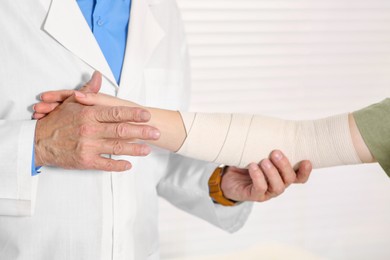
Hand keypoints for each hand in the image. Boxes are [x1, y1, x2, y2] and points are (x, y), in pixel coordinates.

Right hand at [34, 72, 160, 171]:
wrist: (37, 142)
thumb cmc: (56, 122)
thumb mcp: (71, 102)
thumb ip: (89, 91)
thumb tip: (98, 75)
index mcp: (89, 114)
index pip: (116, 113)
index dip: (133, 114)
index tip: (147, 115)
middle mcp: (90, 130)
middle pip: (122, 130)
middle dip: (142, 132)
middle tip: (156, 133)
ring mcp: (88, 147)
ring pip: (117, 148)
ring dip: (135, 149)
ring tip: (148, 149)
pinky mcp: (85, 161)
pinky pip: (106, 164)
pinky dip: (118, 165)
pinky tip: (129, 165)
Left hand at [221, 150, 311, 201]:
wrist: (228, 177)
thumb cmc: (246, 163)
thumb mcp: (257, 152)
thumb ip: (266, 144)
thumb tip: (269, 126)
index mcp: (282, 175)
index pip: (299, 177)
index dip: (305, 171)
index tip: (306, 161)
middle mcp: (278, 184)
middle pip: (289, 179)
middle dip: (284, 165)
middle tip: (275, 153)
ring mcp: (267, 192)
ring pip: (278, 186)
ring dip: (272, 172)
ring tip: (264, 161)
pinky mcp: (255, 195)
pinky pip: (260, 188)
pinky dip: (258, 177)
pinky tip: (253, 167)